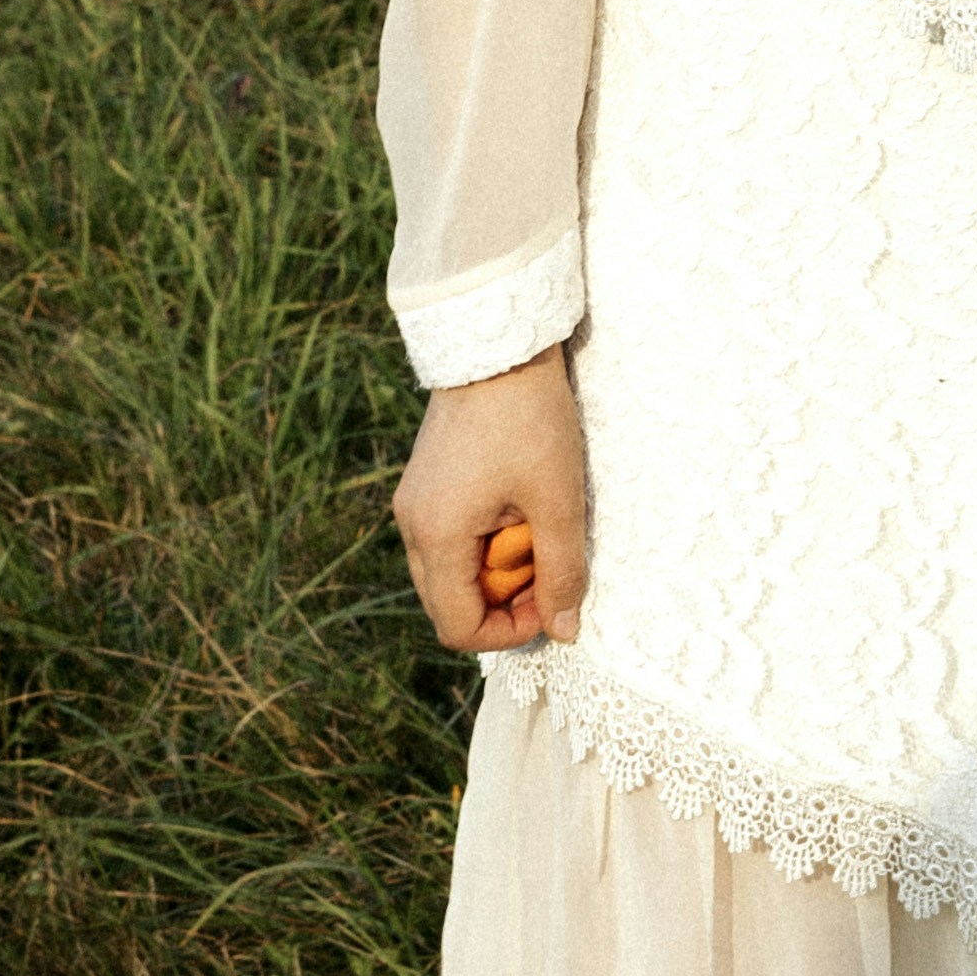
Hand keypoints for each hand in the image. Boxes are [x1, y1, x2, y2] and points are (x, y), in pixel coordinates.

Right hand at [394, 353, 588, 651]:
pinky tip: (518, 510)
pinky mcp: (425, 484)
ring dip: (495, 573)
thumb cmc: (530, 420)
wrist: (497, 343)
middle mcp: (411, 525)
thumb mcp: (558, 500)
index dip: (509, 632)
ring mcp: (413, 502)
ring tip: (536, 534)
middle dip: (502, 604)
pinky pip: (448, 539)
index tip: (552, 601)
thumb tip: (565, 631)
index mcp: (436, 535)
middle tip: (549, 569)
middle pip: (448, 604)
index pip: (457, 627)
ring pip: (449, 572)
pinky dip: (484, 544)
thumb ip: (562, 571)